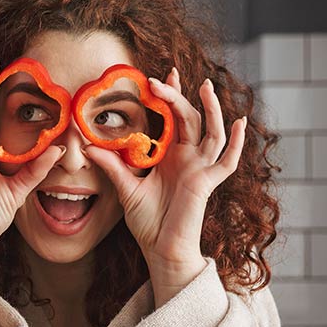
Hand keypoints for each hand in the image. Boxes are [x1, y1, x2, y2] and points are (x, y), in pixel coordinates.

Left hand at [84, 67, 246, 274]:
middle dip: (178, 96)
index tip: (157, 76)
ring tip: (205, 86)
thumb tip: (87, 146)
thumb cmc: (147, 222)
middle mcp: (187, 158)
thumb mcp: (126, 189)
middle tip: (162, 78)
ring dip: (212, 109)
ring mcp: (200, 169)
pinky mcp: (207, 183)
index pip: (171, 118)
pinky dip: (237, 143)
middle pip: (189, 118)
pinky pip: (228, 161)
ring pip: (212, 132)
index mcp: (169, 156)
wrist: (160, 250)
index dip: (169, 96)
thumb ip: (111, 166)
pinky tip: (239, 123)